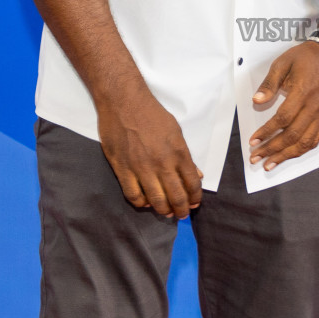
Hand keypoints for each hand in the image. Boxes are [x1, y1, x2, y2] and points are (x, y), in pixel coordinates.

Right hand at [95, 80, 203, 218]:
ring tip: (166, 213)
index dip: (195, 197)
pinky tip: (145, 203)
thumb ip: (185, 155)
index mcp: (178, 152)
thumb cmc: (152, 114)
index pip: (192, 183)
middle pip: (176, 196)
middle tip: (182, 214)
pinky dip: (141, 203)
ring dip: (163, 210)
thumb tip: (196, 174)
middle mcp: (162, 163)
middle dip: (181, 209)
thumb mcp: (176, 131)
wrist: (124, 103)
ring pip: (156, 200)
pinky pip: (133, 195)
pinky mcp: (123, 169)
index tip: (194, 203)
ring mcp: (141, 168)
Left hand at [249, 41, 318, 170]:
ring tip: (270, 164)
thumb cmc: (304, 58)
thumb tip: (256, 100)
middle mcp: (314, 107)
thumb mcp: (282, 63)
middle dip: (272, 149)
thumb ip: (269, 84)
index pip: (283, 119)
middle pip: (292, 135)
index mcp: (302, 92)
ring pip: (305, 142)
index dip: (266, 132)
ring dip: (286, 155)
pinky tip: (289, 156)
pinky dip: (301, 151)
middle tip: (255, 157)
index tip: (253, 140)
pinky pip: (315, 139)